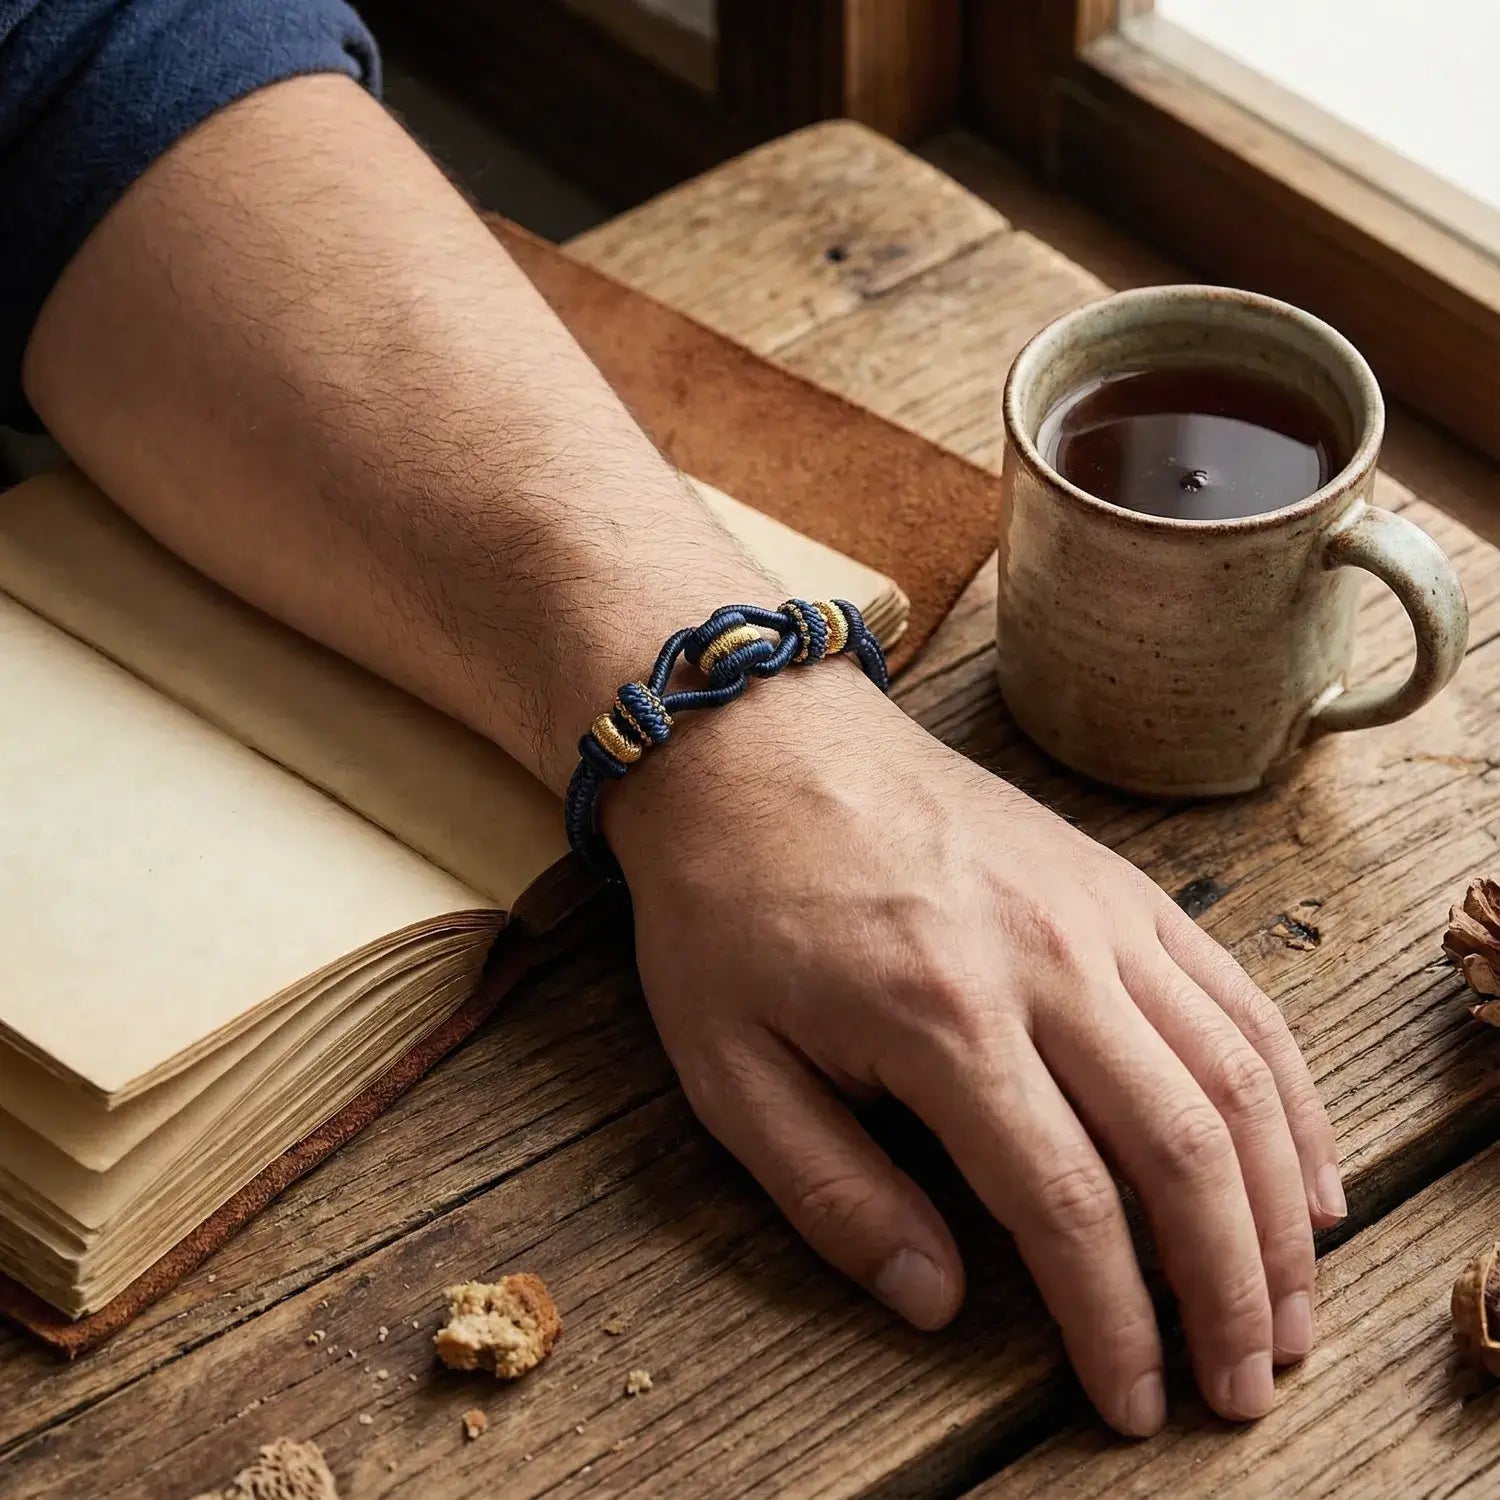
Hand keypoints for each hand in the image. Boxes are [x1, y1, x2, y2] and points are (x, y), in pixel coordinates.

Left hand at [605, 667, 1344, 1436]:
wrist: (757, 748)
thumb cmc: (730, 906)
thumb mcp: (727, 1066)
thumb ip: (831, 1193)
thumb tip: (934, 1302)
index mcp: (940, 1016)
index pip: (1065, 1205)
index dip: (1113, 1325)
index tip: (1136, 1403)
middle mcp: (1044, 960)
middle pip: (1182, 1149)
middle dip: (1229, 1288)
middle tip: (1247, 1385)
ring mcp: (1094, 911)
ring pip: (1234, 1073)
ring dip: (1283, 1203)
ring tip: (1297, 1303)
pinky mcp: (1117, 882)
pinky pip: (1234, 991)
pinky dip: (1286, 1087)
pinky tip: (1305, 1162)